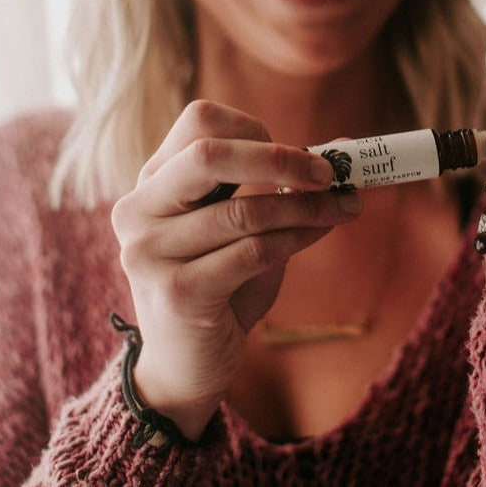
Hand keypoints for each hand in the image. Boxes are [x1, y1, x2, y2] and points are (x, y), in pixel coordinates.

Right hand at [110, 100, 360, 438]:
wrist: (187, 365)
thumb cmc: (222, 281)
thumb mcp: (247, 223)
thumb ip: (284, 183)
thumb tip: (347, 148)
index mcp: (153, 179)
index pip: (199, 122)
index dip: (253, 127)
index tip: (296, 151)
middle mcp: (139, 209)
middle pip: (208, 155)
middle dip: (280, 158)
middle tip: (329, 172)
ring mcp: (150, 252)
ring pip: (243, 210)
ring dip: (306, 206)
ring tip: (346, 206)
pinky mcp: (177, 292)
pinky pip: (253, 252)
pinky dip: (297, 238)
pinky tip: (320, 232)